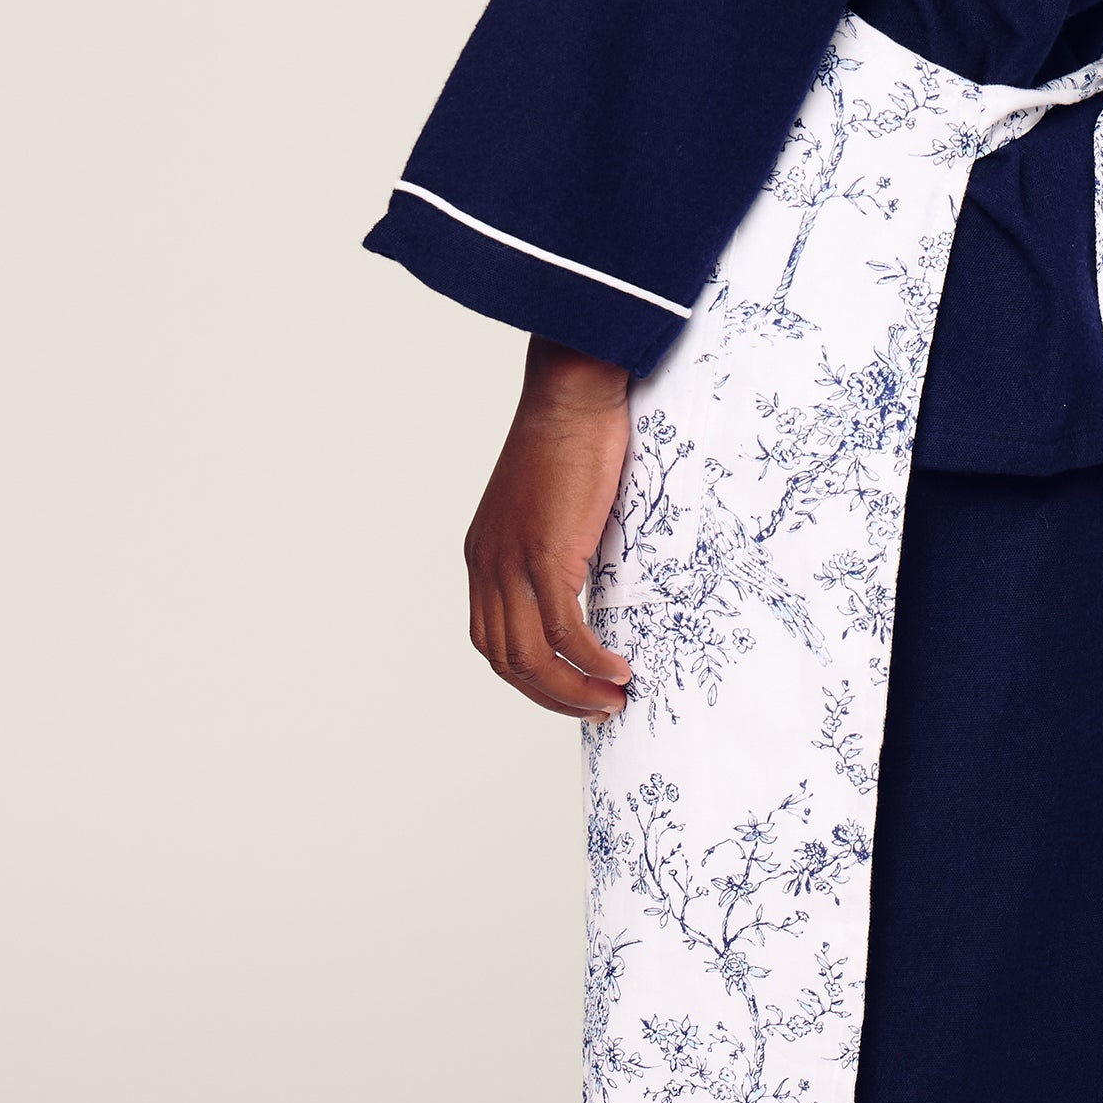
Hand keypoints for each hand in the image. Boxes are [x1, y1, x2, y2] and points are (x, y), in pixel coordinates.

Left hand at [464, 336, 634, 719]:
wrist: (571, 392)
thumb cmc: (572, 437)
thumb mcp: (551, 505)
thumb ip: (555, 549)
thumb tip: (590, 585)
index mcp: (484, 554)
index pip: (493, 640)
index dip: (530, 677)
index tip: (571, 690)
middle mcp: (488, 564)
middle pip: (506, 660)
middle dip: (552, 696)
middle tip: (597, 710)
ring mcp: (512, 560)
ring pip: (530, 656)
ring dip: (571, 691)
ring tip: (611, 702)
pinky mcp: (545, 552)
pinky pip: (563, 629)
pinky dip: (590, 660)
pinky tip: (617, 671)